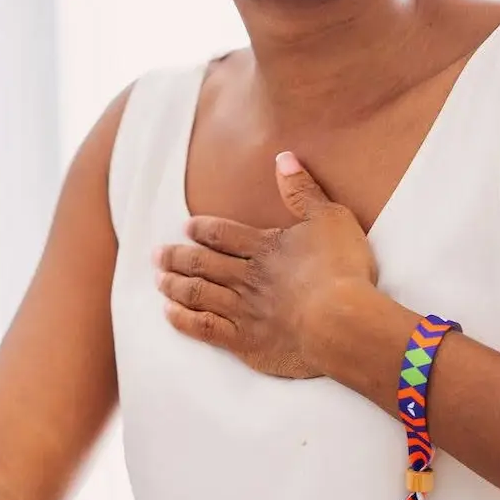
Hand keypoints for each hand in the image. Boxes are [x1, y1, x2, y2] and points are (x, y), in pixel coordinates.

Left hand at [157, 151, 377, 378]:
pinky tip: (170, 314)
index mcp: (264, 247)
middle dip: (177, 257)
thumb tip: (284, 157)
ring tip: (159, 281)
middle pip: (202, 263)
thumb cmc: (342, 270)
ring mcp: (243, 310)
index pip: (222, 234)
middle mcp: (247, 276)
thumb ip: (303, 190)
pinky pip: (204, 328)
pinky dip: (183, 320)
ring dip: (175, 285)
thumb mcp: (331, 218)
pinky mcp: (245, 342)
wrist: (342, 322)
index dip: (202, 230)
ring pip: (198, 293)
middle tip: (157, 254)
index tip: (186, 228)